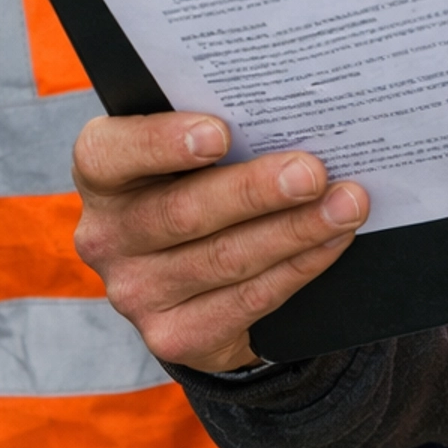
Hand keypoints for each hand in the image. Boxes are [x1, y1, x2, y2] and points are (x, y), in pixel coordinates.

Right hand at [72, 114, 367, 372]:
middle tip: (313, 172)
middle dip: (255, 191)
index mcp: (102, 172)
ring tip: (346, 203)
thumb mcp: (187, 151)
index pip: (110, 154)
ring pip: (224, 259)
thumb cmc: (198, 179)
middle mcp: (106, 235)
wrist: (193, 273)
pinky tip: (333, 241)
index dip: (162, 143)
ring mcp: (135, 292)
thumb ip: (218, 130)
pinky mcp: (172, 337)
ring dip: (294, 230)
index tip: (220, 134)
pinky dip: (298, 267)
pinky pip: (246, 302)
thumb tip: (294, 111)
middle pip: (183, 212)